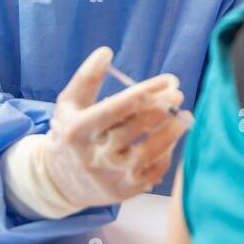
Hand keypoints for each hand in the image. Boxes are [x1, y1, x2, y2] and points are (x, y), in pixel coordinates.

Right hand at [42, 47, 191, 208]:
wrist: (59, 182)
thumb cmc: (68, 134)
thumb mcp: (68, 104)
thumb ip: (86, 78)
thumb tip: (106, 52)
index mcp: (80, 130)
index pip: (120, 107)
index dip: (148, 91)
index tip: (169, 80)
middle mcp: (96, 155)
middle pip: (138, 127)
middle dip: (163, 107)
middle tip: (178, 94)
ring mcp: (112, 175)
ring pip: (151, 150)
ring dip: (172, 130)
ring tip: (184, 116)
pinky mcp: (125, 191)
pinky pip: (154, 170)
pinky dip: (166, 153)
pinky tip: (171, 138)